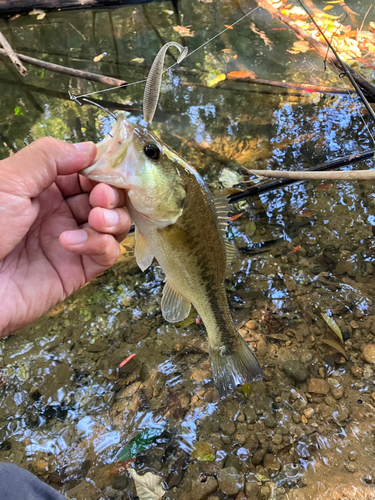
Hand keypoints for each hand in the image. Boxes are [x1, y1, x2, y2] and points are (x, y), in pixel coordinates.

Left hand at [0, 138, 130, 337]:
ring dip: (113, 218)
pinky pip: (106, 254)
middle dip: (111, 193)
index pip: (87, 172)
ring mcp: (72, 241)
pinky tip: (71, 242)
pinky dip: (99, 244)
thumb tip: (90, 149)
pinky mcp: (77, 270)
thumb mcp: (9, 180)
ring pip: (114, 225)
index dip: (101, 169)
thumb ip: (49, 157)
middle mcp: (61, 212)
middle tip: (100, 197)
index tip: (106, 169)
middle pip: (107, 198)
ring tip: (96, 219)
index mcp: (44, 187)